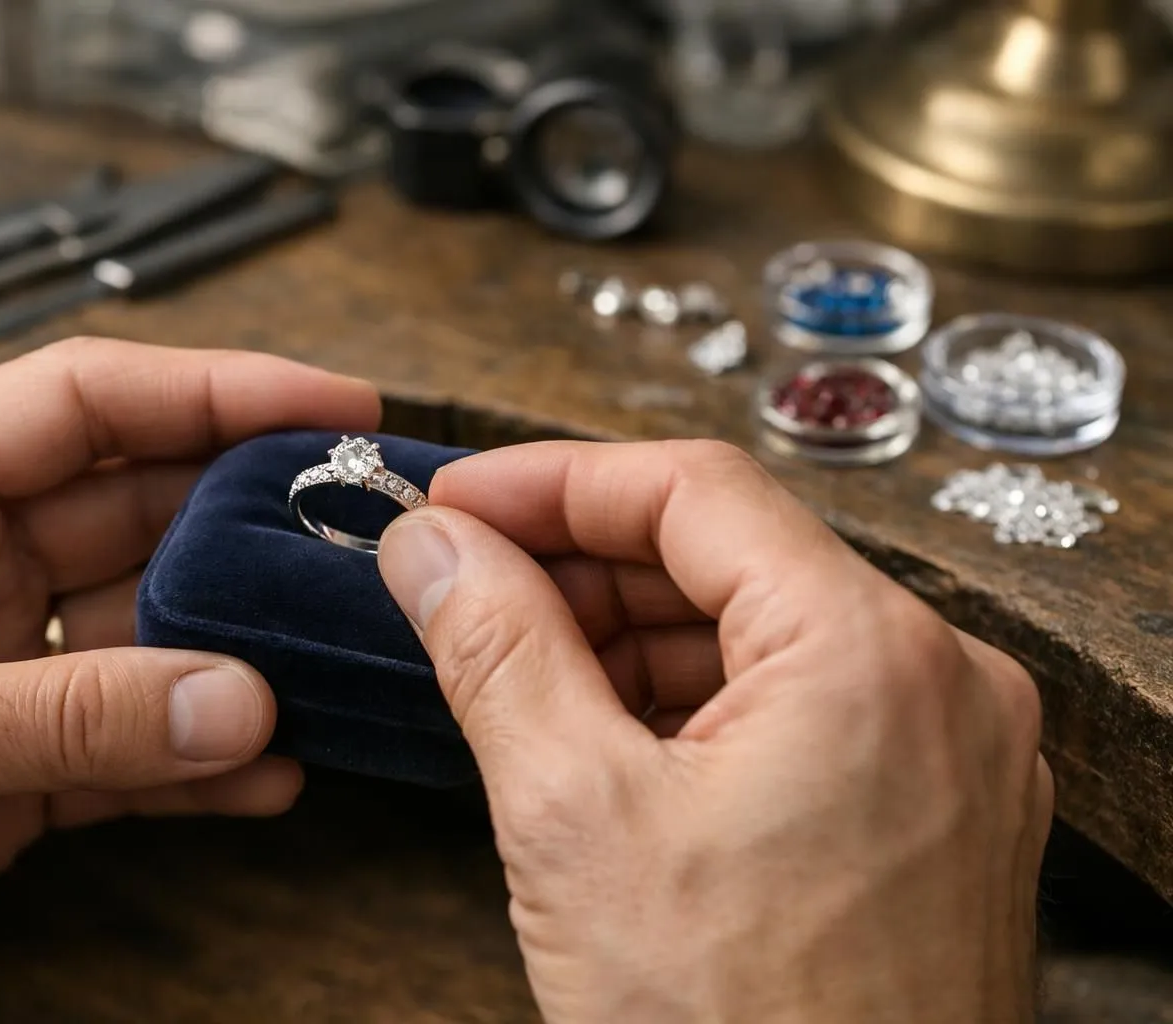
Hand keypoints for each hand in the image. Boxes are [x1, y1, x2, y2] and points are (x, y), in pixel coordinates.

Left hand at [0, 338, 379, 1022]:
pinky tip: (266, 770)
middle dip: (248, 519)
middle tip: (356, 535)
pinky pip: (130, 750)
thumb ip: (65, 714)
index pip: (82, 403)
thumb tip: (235, 701)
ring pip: (150, 634)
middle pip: (137, 511)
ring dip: (239, 650)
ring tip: (333, 655)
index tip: (324, 406)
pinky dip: (201, 763)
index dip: (214, 390)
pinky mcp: (3, 774)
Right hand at [377, 440, 1052, 1023]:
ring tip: (516, 671)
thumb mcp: (574, 820)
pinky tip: (602, 738)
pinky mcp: (928, 816)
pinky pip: (798, 711)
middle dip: (581, 566)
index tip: (456, 498)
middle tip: (463, 584)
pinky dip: (691, 707)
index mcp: (870, 655)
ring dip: (629, 639)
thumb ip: (497, 651)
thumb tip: (434, 546)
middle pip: (730, 557)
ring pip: (760, 635)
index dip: (553, 482)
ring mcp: (948, 755)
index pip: (693, 492)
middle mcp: (941, 685)